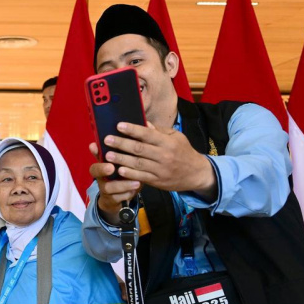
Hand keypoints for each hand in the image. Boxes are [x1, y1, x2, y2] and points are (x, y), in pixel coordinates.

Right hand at [89, 142, 140, 225]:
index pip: (96, 155)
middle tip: (111, 167)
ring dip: (122, 185)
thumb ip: (128, 146)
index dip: (95, 151)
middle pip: (95, 171)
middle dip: (103, 168)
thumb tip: (137, 125)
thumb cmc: (123, 172)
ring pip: (108, 187)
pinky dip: (127, 194)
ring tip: (136, 182)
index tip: (95, 146)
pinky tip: (135, 191)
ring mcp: (104, 188)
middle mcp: (100, 175)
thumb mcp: (123, 159)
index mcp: (103, 162)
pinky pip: (117, 198)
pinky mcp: (111, 199)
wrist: (117, 197)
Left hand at [102, 122, 216, 199]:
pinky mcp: (158, 181)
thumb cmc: (183, 152)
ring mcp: (160, 170)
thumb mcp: (176, 137)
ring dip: (121, 159)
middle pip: (139, 149)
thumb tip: (143, 122)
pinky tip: (119, 170)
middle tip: (107, 139)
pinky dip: (130, 174)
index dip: (132, 129)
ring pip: (138, 164)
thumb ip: (159, 131)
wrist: (197, 173)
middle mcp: (164, 155)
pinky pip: (141, 177)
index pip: (148, 134)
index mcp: (168, 142)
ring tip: (108, 155)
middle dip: (121, 143)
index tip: (119, 125)